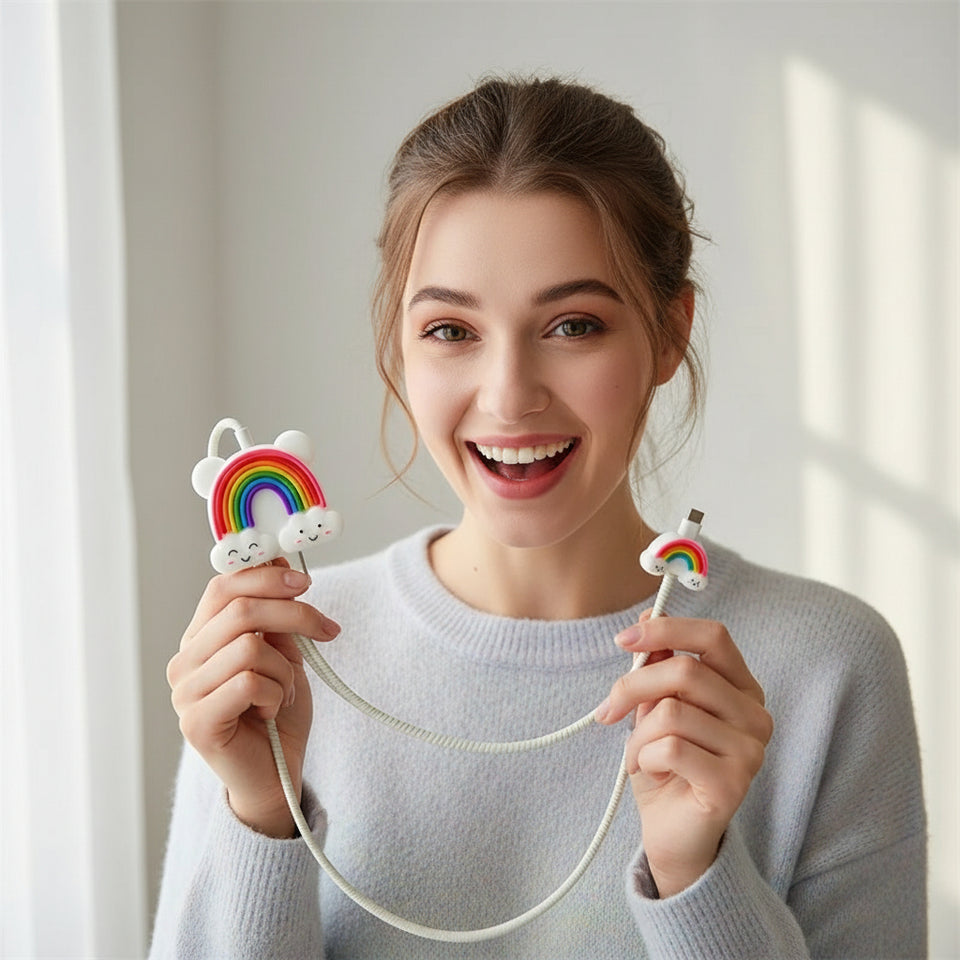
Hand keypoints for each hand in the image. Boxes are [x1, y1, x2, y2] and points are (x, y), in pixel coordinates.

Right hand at [166, 559, 339, 836]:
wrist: (275, 776)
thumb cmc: (276, 713)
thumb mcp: (283, 654)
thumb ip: (276, 615)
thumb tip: (279, 560)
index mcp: (201, 638)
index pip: (223, 586)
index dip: (265, 575)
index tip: (305, 582)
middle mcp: (185, 661)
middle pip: (241, 610)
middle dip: (295, 614)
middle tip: (326, 629)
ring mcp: (185, 692)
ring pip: (249, 647)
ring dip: (285, 669)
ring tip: (286, 691)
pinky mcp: (196, 722)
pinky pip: (248, 683)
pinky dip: (276, 693)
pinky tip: (273, 710)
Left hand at [596, 613, 772, 896]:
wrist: (670, 831)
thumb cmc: (664, 763)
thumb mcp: (655, 706)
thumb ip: (658, 665)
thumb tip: (645, 619)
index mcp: (741, 688)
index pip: (714, 637)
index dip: (666, 629)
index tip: (622, 640)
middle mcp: (755, 715)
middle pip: (685, 672)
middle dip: (632, 687)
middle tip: (607, 710)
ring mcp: (751, 751)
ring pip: (672, 712)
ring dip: (637, 734)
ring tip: (638, 755)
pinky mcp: (734, 783)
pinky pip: (670, 748)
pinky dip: (642, 757)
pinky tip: (648, 771)